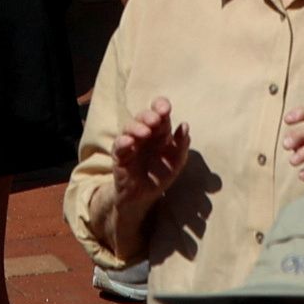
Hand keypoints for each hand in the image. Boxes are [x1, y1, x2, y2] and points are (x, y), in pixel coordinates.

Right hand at [101, 97, 193, 215]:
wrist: (143, 197)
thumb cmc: (160, 175)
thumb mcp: (176, 162)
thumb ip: (181, 145)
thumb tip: (184, 125)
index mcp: (159, 132)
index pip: (158, 112)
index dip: (160, 106)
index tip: (166, 108)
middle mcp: (144, 134)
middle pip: (143, 117)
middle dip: (149, 115)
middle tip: (156, 120)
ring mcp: (131, 144)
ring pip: (129, 128)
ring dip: (136, 127)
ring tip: (145, 132)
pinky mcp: (119, 156)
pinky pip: (118, 146)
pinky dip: (123, 142)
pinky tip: (129, 142)